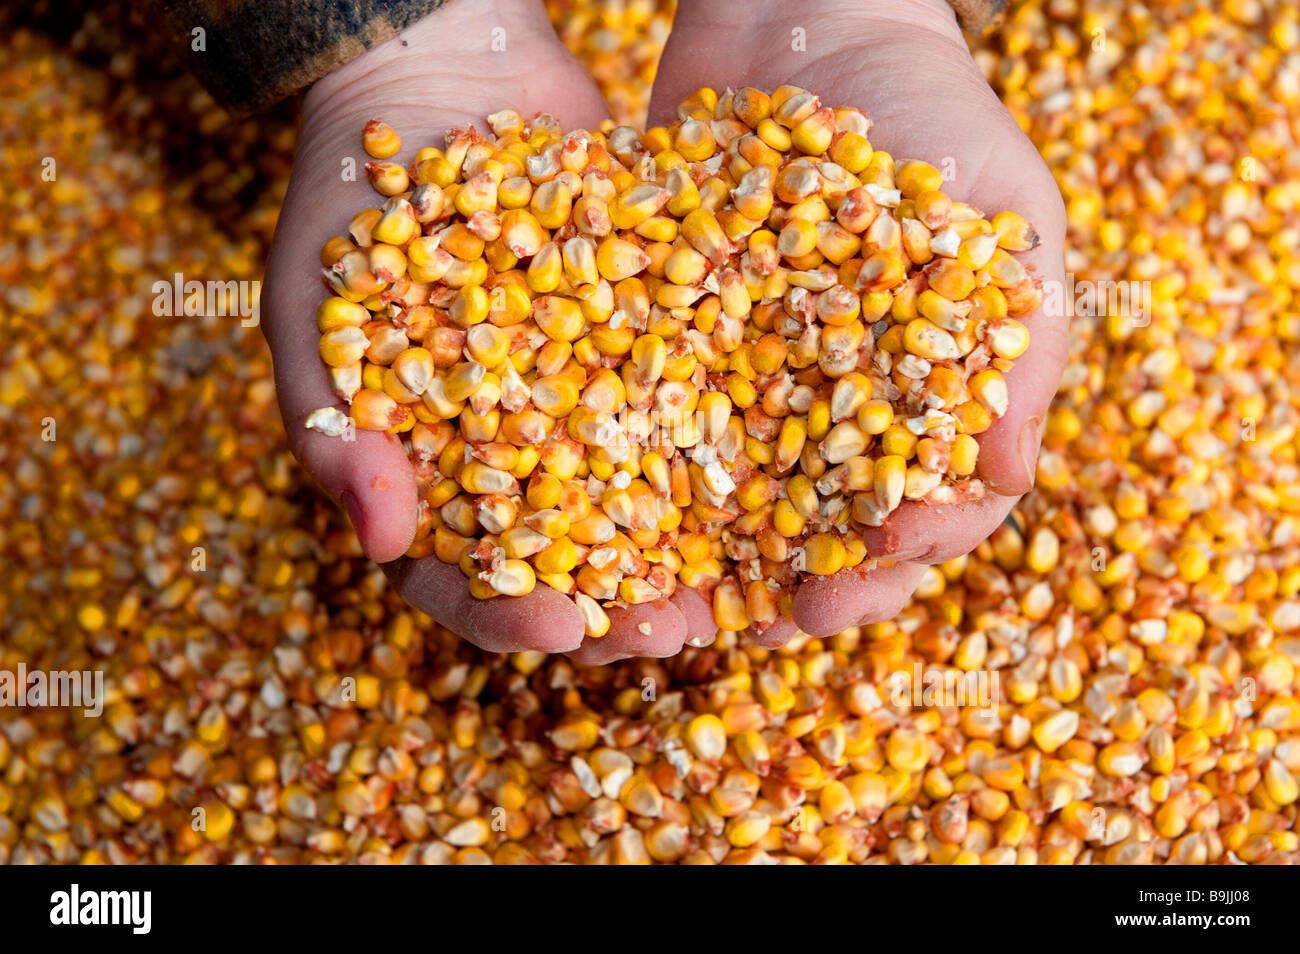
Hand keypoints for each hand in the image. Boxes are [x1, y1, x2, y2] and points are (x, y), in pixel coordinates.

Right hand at [263, 0, 716, 659]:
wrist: (438, 68)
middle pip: (574, 560)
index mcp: (432, 472)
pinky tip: (788, 476)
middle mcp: (522, 453)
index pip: (464, 575)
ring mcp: (593, 401)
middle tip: (672, 633)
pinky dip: (738, 446)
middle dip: (621, 605)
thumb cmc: (350, 197)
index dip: (507, 611)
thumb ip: (335, 427)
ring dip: (694, 553)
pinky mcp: (656, 343)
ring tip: (744, 588)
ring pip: (650, 503)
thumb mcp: (315, 308)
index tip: (557, 629)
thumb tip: (378, 545)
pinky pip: (701, 407)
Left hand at [649, 0, 1068, 642]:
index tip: (868, 564)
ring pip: (736, 517)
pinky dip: (632, 493)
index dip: (906, 554)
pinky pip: (653, 443)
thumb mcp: (1001, 212)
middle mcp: (844, 418)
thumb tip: (1010, 477)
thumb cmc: (932, 114)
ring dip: (710, 576)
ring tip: (673, 616)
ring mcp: (758, 396)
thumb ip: (1017, 341)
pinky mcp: (677, 359)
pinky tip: (599, 530)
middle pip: (833, 538)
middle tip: (773, 622)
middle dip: (807, 590)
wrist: (808, 19)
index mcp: (937, 403)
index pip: (937, 512)